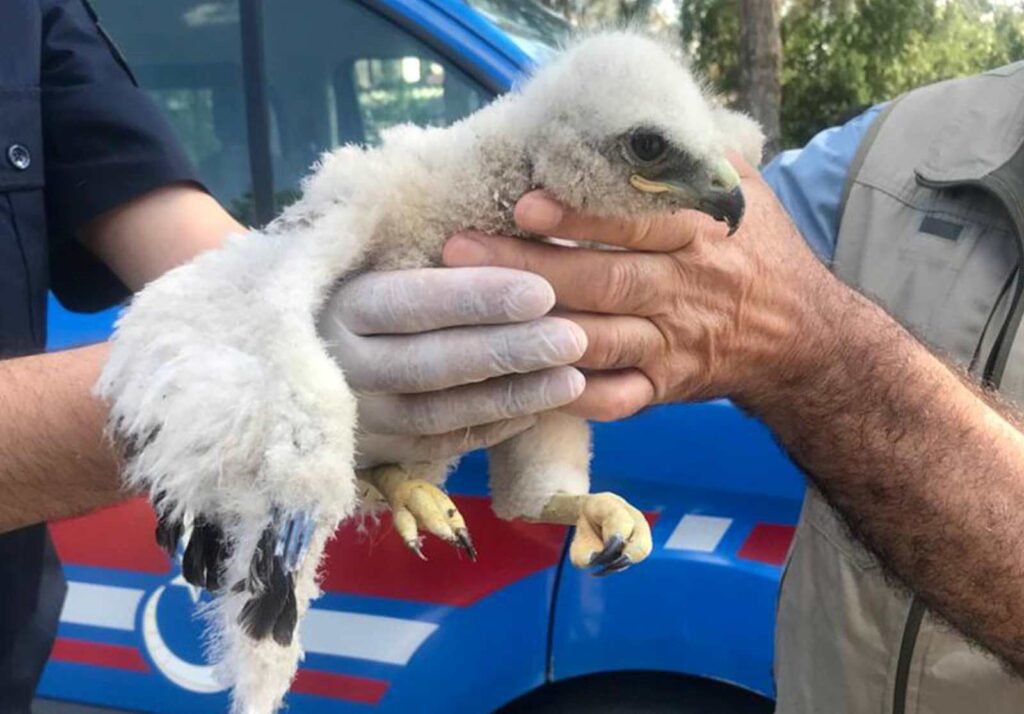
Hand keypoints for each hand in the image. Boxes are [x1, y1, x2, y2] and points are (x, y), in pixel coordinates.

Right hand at [318, 267, 586, 467]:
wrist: (285, 362)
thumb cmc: (347, 292)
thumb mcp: (369, 262)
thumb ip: (429, 259)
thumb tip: (513, 244)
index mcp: (341, 306)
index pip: (414, 303)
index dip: (478, 299)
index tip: (541, 292)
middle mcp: (344, 367)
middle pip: (432, 363)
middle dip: (507, 351)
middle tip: (573, 339)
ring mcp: (358, 417)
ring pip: (440, 413)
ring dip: (510, 397)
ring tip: (572, 379)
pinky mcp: (375, 452)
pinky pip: (440, 445)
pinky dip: (491, 428)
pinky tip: (539, 409)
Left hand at [443, 157, 834, 419]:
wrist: (799, 333)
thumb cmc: (755, 251)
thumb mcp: (740, 192)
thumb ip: (688, 158)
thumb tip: (631, 116)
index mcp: (700, 235)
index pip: (635, 223)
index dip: (580, 216)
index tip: (524, 204)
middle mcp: (685, 291)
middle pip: (602, 282)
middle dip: (528, 270)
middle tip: (460, 253)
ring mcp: (672, 344)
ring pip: (597, 340)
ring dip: (534, 330)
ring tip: (473, 314)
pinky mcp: (665, 386)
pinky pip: (617, 398)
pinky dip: (575, 396)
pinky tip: (526, 384)